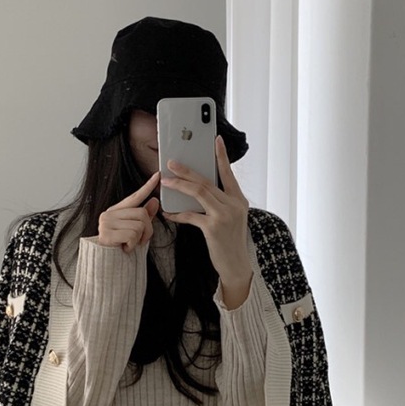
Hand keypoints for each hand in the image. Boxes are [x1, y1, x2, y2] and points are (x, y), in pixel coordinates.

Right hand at [98, 171, 160, 252]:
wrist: (105, 264)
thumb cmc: (120, 247)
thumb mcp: (136, 230)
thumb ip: (144, 216)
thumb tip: (154, 201)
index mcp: (115, 211)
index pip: (134, 197)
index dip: (147, 186)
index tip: (157, 175)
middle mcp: (108, 214)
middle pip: (142, 213)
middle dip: (147, 230)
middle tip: (140, 241)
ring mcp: (106, 223)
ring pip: (139, 225)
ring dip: (140, 239)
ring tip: (130, 245)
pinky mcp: (106, 234)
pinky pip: (132, 235)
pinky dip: (133, 245)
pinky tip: (124, 248)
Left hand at [160, 136, 251, 285]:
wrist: (236, 265)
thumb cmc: (230, 241)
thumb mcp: (232, 218)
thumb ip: (220, 202)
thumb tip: (200, 190)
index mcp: (239, 200)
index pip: (229, 173)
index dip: (222, 156)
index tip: (216, 140)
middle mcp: (234, 204)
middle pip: (207, 181)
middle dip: (187, 170)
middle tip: (173, 163)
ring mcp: (224, 215)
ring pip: (198, 193)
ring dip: (179, 186)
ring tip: (166, 181)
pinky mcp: (213, 228)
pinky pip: (191, 215)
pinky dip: (178, 213)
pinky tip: (169, 212)